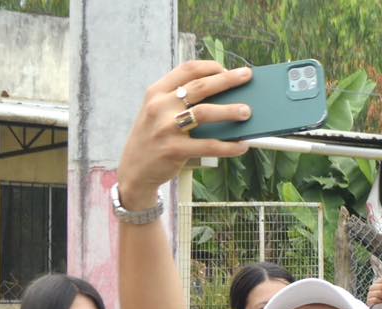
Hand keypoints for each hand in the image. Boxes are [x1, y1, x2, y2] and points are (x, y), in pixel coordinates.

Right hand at [116, 62, 252, 207]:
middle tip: (247, 76)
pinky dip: (228, 146)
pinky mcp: (174, 149)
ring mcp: (166, 128)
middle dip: (227, 79)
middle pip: (200, 86)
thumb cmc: (154, 138)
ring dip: (229, 110)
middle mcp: (160, 106)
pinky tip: (242, 145)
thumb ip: (180, 102)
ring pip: (204, 113)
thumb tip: (222, 97)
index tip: (227, 68)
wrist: (135, 170)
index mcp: (157, 92)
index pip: (186, 70)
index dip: (210, 66)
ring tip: (247, 111)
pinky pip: (208, 145)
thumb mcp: (159, 113)